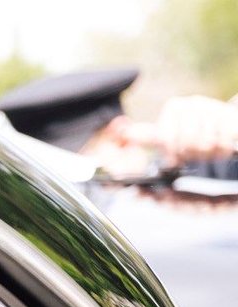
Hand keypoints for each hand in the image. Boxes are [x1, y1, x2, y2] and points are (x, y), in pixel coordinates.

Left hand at [113, 95, 237, 165]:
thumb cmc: (196, 134)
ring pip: (204, 143)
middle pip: (185, 142)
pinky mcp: (228, 115)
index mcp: (175, 107)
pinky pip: (222, 140)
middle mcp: (192, 103)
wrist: (228, 126)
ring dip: (208, 153)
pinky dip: (222, 149)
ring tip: (210, 150)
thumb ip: (148, 136)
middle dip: (192, 154)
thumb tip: (126, 133)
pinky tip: (223, 146)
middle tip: (197, 154)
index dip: (173, 153)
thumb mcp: (170, 135)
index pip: (166, 138)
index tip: (178, 156)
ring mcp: (212, 107)